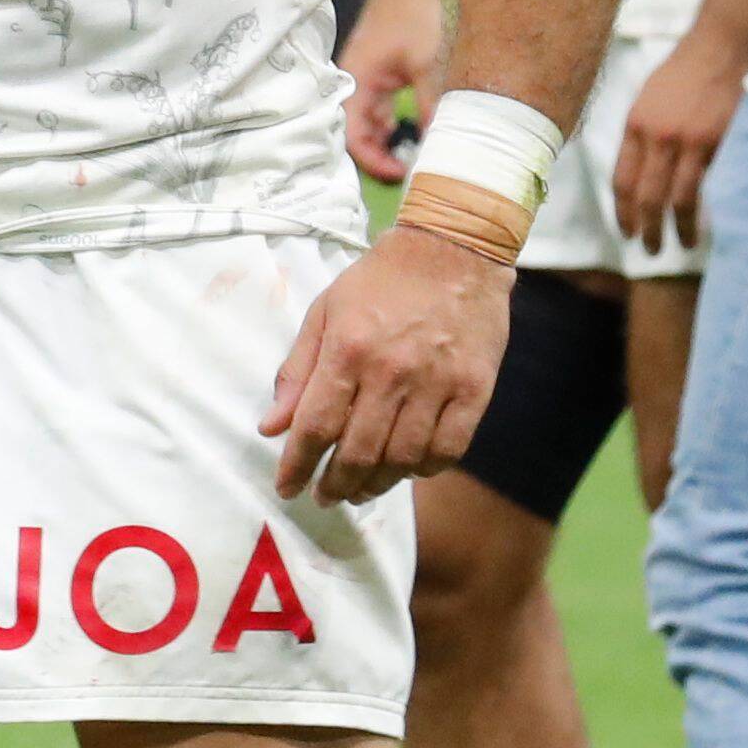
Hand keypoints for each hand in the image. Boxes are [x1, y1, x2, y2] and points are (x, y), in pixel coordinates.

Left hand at [259, 223, 504, 503]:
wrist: (453, 251)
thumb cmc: (379, 282)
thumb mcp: (323, 314)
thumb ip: (297, 372)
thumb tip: (271, 428)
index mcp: (348, 351)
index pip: (315, 426)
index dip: (297, 465)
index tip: (286, 489)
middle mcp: (392, 372)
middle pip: (358, 452)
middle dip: (335, 484)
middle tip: (325, 496)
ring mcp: (438, 383)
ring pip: (403, 458)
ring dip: (377, 484)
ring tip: (360, 490)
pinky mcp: (476, 389)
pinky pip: (450, 448)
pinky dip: (425, 469)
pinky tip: (407, 470)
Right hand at [338, 0, 445, 181]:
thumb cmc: (414, 16)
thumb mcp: (430, 66)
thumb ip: (433, 106)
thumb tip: (443, 142)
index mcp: (356, 82)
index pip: (353, 136)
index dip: (374, 161)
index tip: (400, 173)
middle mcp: (353, 82)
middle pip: (356, 133)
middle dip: (379, 154)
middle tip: (407, 169)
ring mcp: (363, 77)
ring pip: (367, 121)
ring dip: (385, 139)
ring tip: (410, 152)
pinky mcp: (376, 72)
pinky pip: (375, 106)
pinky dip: (388, 122)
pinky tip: (405, 128)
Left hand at [616, 29, 745, 252]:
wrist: (725, 43)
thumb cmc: (690, 68)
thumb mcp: (651, 97)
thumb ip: (644, 132)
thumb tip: (641, 165)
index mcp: (634, 126)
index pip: (621, 180)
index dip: (623, 211)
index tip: (626, 231)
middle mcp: (655, 137)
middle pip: (644, 195)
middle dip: (645, 228)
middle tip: (649, 250)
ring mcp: (687, 141)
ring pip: (677, 198)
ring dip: (676, 227)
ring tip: (679, 246)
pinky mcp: (718, 141)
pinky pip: (708, 184)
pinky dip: (706, 207)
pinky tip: (709, 222)